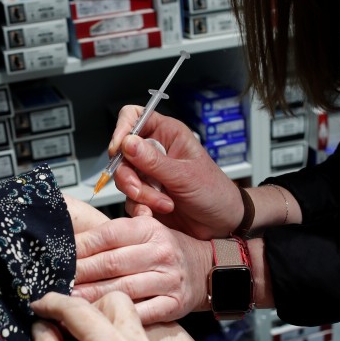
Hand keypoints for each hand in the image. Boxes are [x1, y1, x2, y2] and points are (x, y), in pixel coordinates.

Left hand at [72, 214, 211, 324]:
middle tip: (56, 280)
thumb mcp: (147, 228)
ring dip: (93, 296)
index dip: (80, 246)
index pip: (108, 235)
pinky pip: (142, 312)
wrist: (208, 269)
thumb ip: (115, 229)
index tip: (58, 255)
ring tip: (69, 301)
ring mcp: (169, 279)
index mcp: (149, 229)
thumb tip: (73, 231)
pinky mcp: (174, 304)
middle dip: (80, 273)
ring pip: (124, 289)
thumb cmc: (167, 249)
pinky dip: (118, 316)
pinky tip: (98, 318)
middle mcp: (161, 252)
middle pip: (112, 263)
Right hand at [109, 106, 240, 238]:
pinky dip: (140, 207)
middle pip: (121, 153)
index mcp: (167, 134)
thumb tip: (127, 143)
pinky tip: (157, 212)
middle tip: (139, 189)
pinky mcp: (144, 195)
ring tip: (164, 204)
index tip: (118, 148)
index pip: (135, 116)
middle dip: (128, 175)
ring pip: (123, 178)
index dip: (122, 129)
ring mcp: (147, 174)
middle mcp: (154, 152)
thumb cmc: (214, 191)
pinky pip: (129, 199)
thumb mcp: (184, 175)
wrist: (221, 223)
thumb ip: (153, 161)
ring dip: (140, 195)